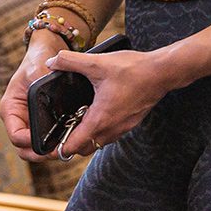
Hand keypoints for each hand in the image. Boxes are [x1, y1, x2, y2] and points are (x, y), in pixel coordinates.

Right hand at [0, 29, 70, 157]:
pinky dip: (55, 146)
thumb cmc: (37, 60)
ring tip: (65, 150)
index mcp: (10, 109)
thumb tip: (47, 103)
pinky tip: (70, 142)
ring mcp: (30, 123)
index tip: (46, 143)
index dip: (29, 143)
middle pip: (24, 149)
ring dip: (48, 153)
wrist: (46, 54)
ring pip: (35, 149)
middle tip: (58, 152)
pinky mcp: (43, 125)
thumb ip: (39, 85)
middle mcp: (18, 119)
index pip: (16, 136)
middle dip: (39, 154)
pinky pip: (47, 142)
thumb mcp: (37, 70)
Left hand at [45, 44, 177, 157]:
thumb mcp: (96, 62)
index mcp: (101, 118)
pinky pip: (111, 133)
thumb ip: (70, 62)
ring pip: (100, 142)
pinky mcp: (131, 122)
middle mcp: (113, 128)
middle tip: (60, 131)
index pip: (76, 145)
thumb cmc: (131, 69)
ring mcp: (124, 127)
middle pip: (87, 148)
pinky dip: (100, 130)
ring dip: (87, 137)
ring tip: (76, 121)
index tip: (49, 149)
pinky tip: (96, 112)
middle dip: (72, 144)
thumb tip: (51, 62)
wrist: (161, 72)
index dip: (60, 149)